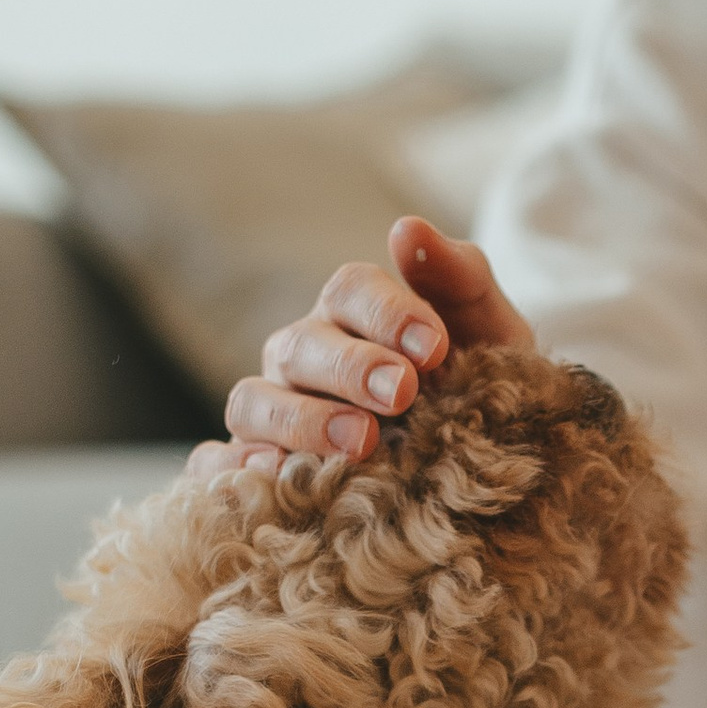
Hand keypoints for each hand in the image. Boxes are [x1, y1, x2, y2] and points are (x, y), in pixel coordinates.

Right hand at [186, 218, 537, 482]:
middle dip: (351, 369)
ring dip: (300, 421)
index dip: (387, 313)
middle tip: (403, 394)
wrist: (490, 466)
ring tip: (360, 443)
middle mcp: (302, 358)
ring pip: (253, 403)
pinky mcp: (256, 470)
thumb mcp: (490, 333)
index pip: (349, 291)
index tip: (437, 347)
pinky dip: (229, 470)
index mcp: (352, 313)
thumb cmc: (480, 387)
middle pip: (301, 347)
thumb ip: (460, 277)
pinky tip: (271, 477)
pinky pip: (216, 466)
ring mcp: (273, 413)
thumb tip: (406, 230)